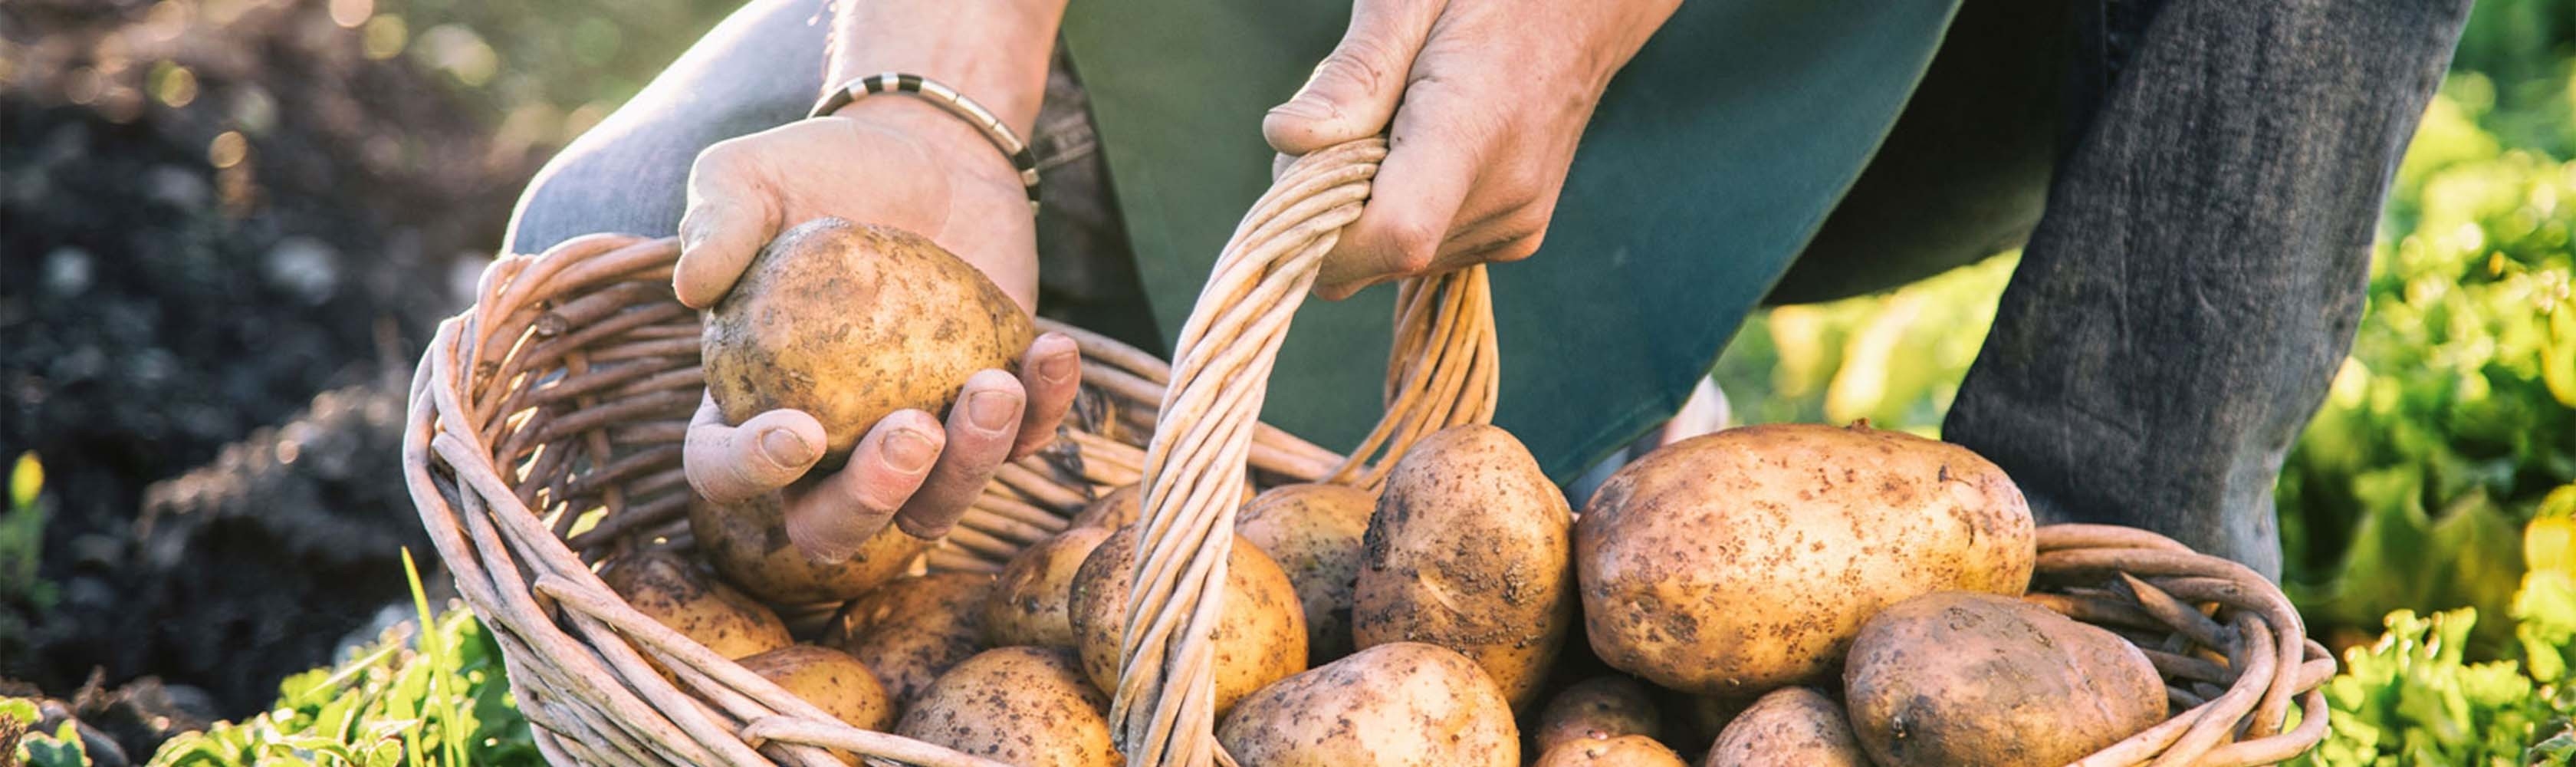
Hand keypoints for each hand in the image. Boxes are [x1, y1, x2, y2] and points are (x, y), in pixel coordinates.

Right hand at [676, 99, 1080, 560]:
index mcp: (747, 405)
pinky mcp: (993, 421)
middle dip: (873, 501)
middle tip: (914, 430)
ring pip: (935, 506)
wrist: (930, 156)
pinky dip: (1045, 409)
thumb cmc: (824, 171)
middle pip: (833, 527)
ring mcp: (916, 444)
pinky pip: (1023, 441)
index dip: (753, 471)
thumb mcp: (750, 175)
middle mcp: (828, 451)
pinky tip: (1051, 350)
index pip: (725, 468)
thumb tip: (693, 285)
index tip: (801, 430)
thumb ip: (716, 220)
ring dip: (970, 465)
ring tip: (995, 387)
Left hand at [1264, 0, 1679, 298]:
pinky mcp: (1514, 239)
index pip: (1393, 233)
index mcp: (1477, 131)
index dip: (1322, 225)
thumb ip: (1351, 77)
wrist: (1581, 10)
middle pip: (1373, 257)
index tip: (1299, 167)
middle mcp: (1505, 198)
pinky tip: (1417, 153)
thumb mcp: (1408, 3)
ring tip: (1394, 127)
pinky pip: (1420, 254)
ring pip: (1389, 262)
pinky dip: (1396, 214)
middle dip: (1328, 206)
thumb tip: (1286, 140)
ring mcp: (1514, 228)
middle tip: (1347, 124)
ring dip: (1363, 207)